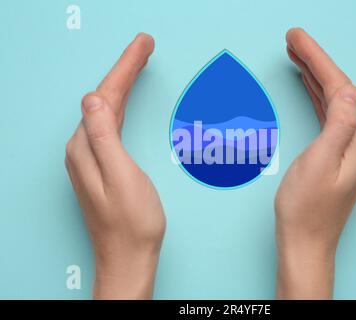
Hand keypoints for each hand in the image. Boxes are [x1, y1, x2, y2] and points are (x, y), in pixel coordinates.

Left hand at [65, 33, 165, 298]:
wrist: (128, 257)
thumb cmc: (131, 222)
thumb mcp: (121, 176)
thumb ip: (104, 136)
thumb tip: (94, 99)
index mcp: (86, 147)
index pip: (105, 96)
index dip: (125, 67)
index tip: (143, 45)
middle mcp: (82, 149)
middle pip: (104, 99)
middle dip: (124, 69)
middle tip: (144, 46)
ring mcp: (90, 158)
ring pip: (106, 109)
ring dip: (122, 84)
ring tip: (137, 63)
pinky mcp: (101, 165)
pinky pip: (110, 124)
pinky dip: (121, 105)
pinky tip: (125, 100)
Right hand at [275, 28, 355, 298]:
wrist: (305, 243)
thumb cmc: (306, 209)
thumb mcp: (319, 162)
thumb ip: (338, 124)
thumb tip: (349, 90)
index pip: (340, 87)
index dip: (317, 59)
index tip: (296, 38)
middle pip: (338, 89)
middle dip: (315, 61)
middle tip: (293, 40)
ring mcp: (349, 147)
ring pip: (333, 100)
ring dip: (315, 76)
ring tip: (297, 56)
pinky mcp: (336, 154)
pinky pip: (328, 115)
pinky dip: (317, 97)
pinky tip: (309, 87)